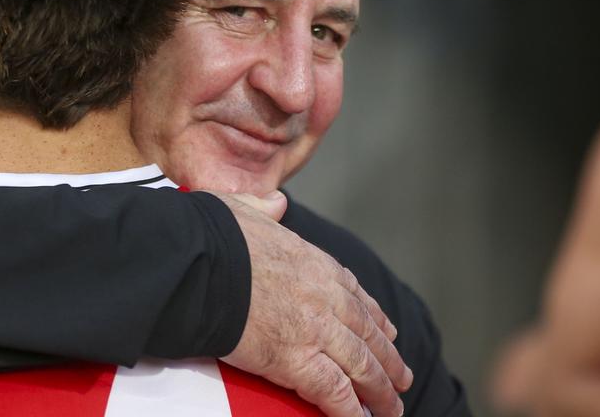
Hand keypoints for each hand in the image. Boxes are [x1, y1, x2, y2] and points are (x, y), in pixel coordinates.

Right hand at [217, 192, 411, 416]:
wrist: (199, 262)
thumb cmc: (213, 236)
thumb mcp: (243, 209)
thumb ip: (265, 209)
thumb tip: (276, 203)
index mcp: (313, 262)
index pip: (354, 293)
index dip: (373, 316)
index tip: (386, 329)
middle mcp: (324, 297)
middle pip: (366, 334)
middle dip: (386, 358)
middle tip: (400, 377)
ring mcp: (315, 330)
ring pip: (360, 366)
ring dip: (379, 390)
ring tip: (391, 407)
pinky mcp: (297, 361)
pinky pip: (334, 391)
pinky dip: (352, 410)